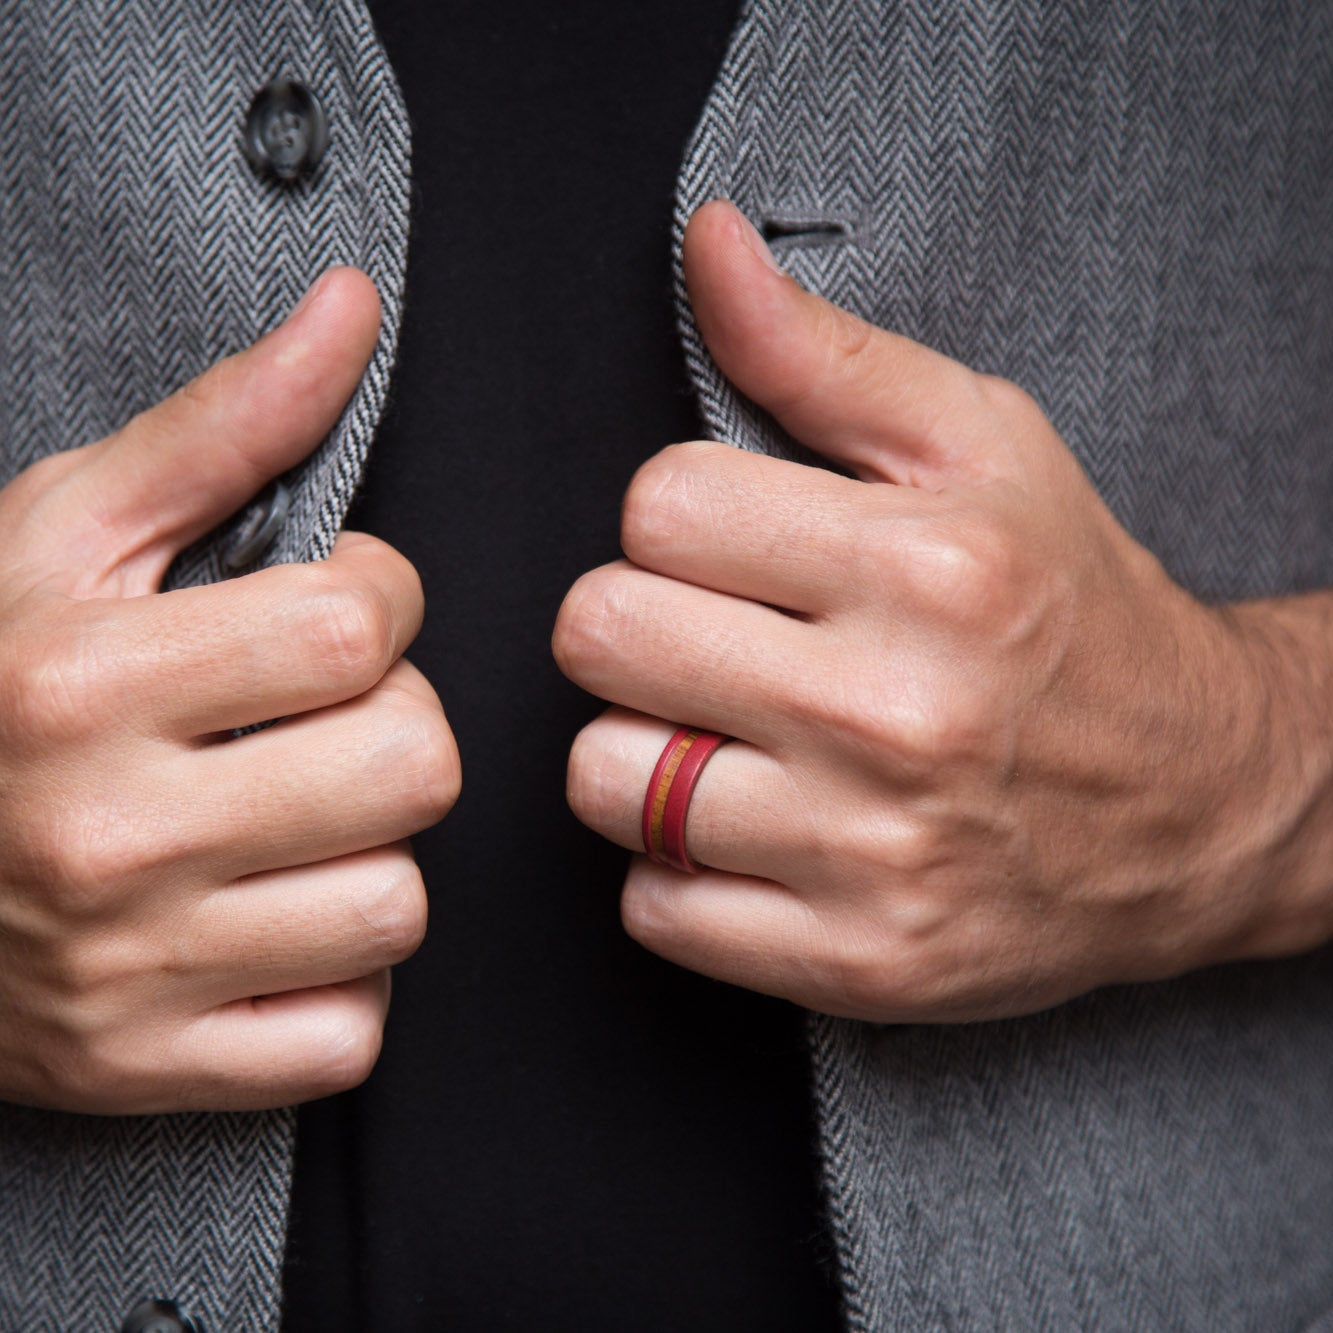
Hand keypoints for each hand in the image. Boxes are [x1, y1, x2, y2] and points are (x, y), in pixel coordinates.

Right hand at [0, 269, 459, 1112]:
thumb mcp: (68, 531)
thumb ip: (227, 422)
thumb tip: (354, 306)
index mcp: (85, 681)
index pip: (362, 628)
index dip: (381, 600)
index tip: (336, 608)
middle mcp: (107, 836)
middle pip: (412, 765)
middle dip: (395, 725)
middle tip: (324, 717)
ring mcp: (130, 974)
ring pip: (395, 905)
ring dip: (372, 852)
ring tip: (294, 820)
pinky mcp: (147, 1069)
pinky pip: (346, 1040)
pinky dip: (337, 985)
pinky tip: (272, 925)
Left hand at [554, 200, 1332, 1022]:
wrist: (1202, 803)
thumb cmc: (1073, 611)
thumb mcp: (980, 450)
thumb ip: (824, 355)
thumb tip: (708, 248)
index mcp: (924, 564)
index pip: (655, 507)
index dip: (677, 521)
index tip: (732, 551)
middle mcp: (895, 713)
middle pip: (601, 635)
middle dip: (638, 626)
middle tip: (715, 640)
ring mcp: (873, 853)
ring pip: (604, 780)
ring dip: (642, 753)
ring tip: (730, 739)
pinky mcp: (858, 961)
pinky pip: (653, 908)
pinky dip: (678, 872)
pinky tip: (755, 832)